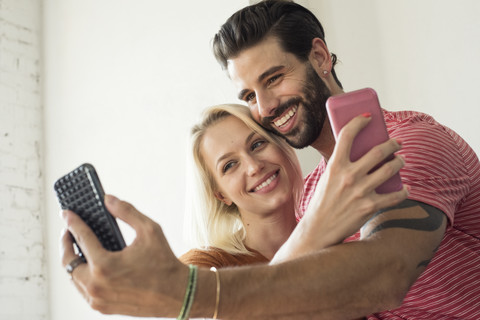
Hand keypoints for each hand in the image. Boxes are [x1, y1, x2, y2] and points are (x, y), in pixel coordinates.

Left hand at [60, 195, 188, 316]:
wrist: (178, 294)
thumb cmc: (165, 263)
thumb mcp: (150, 230)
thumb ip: (127, 212)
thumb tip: (108, 200)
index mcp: (104, 266)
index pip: (81, 239)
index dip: (72, 223)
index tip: (67, 214)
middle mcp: (96, 286)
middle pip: (69, 262)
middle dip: (66, 243)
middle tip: (68, 231)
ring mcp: (98, 300)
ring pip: (74, 278)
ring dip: (74, 261)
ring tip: (78, 247)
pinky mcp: (104, 308)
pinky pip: (84, 290)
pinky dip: (83, 276)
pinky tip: (90, 265)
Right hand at [272, 114, 408, 262]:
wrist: (319, 230)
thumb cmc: (323, 202)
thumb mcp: (327, 178)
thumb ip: (341, 165)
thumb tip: (361, 151)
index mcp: (334, 166)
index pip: (347, 135)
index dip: (359, 121)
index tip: (368, 117)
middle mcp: (348, 176)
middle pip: (378, 151)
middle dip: (392, 144)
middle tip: (397, 143)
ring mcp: (361, 191)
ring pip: (390, 168)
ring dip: (400, 162)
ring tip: (401, 160)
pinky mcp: (370, 206)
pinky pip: (395, 195)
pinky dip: (404, 191)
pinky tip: (405, 188)